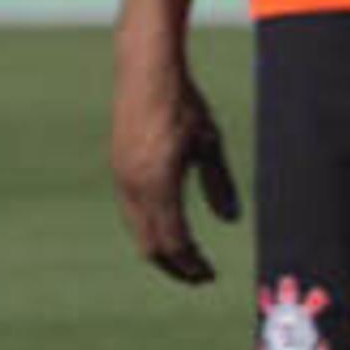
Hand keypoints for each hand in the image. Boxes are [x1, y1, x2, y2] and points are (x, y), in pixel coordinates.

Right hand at [111, 60, 239, 283]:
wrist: (145, 72)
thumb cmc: (184, 104)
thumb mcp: (209, 143)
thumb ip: (219, 183)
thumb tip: (231, 221)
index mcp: (158, 183)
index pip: (174, 241)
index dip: (191, 263)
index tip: (208, 276)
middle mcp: (133, 186)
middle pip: (151, 244)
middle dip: (175, 265)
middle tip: (198, 277)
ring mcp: (121, 178)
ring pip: (138, 229)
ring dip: (161, 249)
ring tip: (185, 259)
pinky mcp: (118, 168)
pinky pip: (132, 211)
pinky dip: (150, 228)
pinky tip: (168, 228)